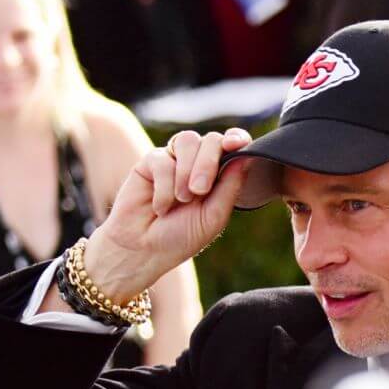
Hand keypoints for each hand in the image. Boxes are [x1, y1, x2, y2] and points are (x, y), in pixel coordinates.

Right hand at [83, 129, 252, 305]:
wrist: (142, 250)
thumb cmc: (179, 238)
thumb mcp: (213, 217)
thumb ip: (230, 186)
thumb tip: (246, 156)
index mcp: (218, 177)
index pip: (232, 148)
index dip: (237, 139)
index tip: (236, 144)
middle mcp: (197, 164)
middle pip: (212, 140)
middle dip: (208, 163)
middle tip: (199, 190)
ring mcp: (175, 161)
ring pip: (188, 140)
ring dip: (186, 171)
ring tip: (181, 199)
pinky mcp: (151, 162)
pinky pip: (163, 159)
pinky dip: (164, 186)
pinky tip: (160, 207)